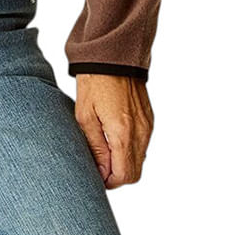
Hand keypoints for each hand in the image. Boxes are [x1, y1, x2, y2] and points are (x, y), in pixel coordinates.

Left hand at [73, 73, 153, 187]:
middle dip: (116, 174)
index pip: (123, 176)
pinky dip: (130, 148)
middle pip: (134, 173)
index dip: (108, 180)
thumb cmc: (93, 82)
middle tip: (98, 163)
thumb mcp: (85, 115)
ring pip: (140, 160)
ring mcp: (148, 126)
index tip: (94, 172)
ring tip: (104, 147)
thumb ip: (96, 147)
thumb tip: (101, 172)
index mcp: (123, 133)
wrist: (113, 54)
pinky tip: (114, 135)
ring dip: (123, 162)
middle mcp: (141, 133)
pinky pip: (142, 145)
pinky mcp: (149, 119)